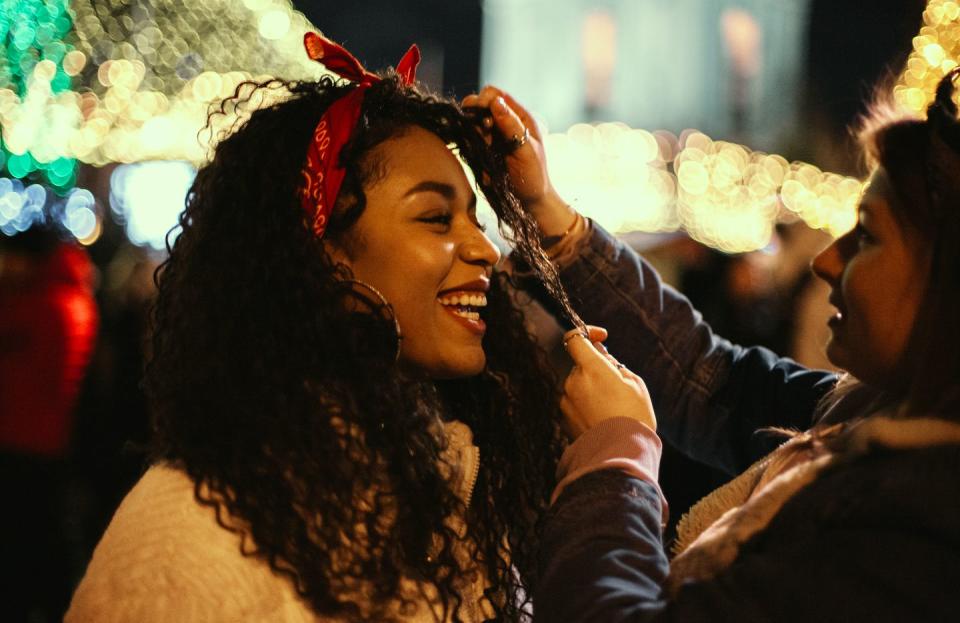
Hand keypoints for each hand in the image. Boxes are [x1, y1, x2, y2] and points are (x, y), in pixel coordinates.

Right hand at [461, 86, 576, 237]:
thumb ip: (511, 126)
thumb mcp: (526, 150)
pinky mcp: (486, 149)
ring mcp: (495, 136)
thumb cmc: (534, 176)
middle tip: (482, 133)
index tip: (479, 116)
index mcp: (521, 118)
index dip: (483, 100)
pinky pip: (472, 138)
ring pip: (474, 122)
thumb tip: (495, 102)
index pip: (495, 95)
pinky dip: (470, 142)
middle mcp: (506, 123)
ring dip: (473, 130)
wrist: (530, 200)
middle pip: (481, 105)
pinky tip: (477, 152)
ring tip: (484, 146)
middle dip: (476, 115)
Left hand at [561, 326, 655, 438]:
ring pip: (577, 384)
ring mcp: (565, 400)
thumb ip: (615, 364)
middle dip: (595, 367)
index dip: (587, 332)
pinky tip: (602, 417)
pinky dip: (585, 404)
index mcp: (591, 368)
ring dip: (590, 387)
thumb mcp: (635, 384)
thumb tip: (603, 356)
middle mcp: (572, 381)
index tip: (602, 337)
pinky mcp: (562, 417)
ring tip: (611, 406)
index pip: (574, 338)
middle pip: (580, 363)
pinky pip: (574, 402)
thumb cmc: (633, 417)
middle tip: (616, 383)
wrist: (620, 455)